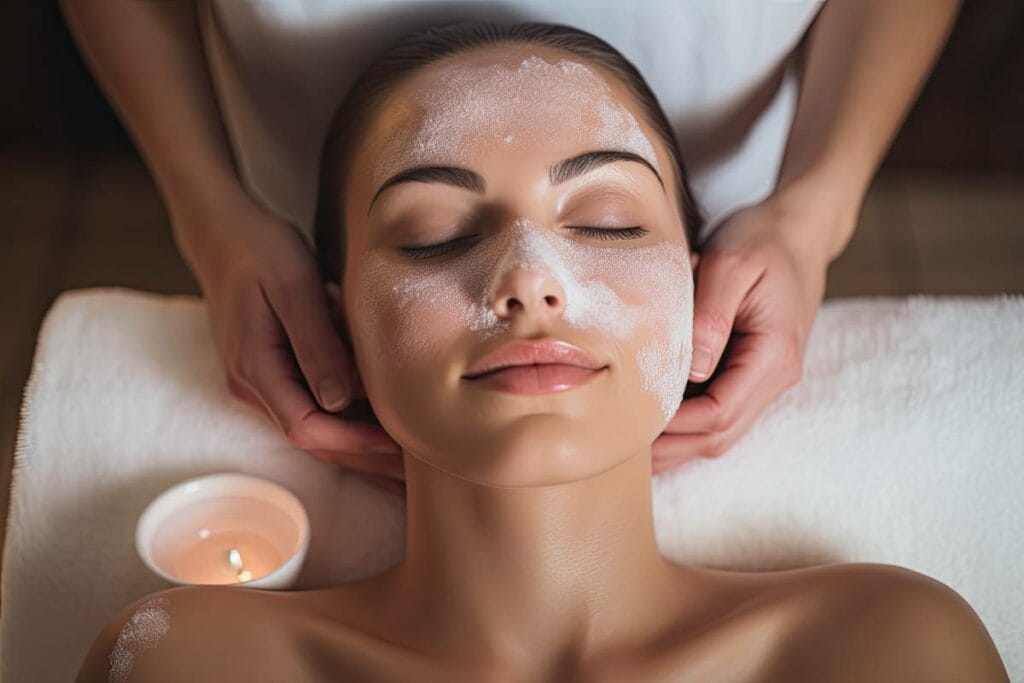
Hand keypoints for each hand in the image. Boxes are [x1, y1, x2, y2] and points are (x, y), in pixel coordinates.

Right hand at [170, 190, 404, 495]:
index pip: (306, 427)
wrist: (222, 230)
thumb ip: (316, 342)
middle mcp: (252, 385)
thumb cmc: (258, 250)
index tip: (398, 446)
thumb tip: (341, 399)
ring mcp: (260, 380)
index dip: (354, 442)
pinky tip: (382, 427)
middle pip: (313, 438)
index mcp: (253, 367)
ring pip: (314, 426)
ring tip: (406, 464)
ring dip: (358, 446)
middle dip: (363, 460)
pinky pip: (312, 405)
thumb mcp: (293, 286)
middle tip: (411, 478)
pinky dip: (347, 419)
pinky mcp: (273, 370)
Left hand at [652, 196, 832, 472]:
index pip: (719, 412)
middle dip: (670, 447)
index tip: (630, 418)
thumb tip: (692, 368)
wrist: (798, 229)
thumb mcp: (732, 263)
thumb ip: (710, 315)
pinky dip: (686, 422)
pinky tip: (651, 418)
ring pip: (720, 431)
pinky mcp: (751, 372)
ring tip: (629, 446)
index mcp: (774, 355)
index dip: (673, 424)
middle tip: (618, 447)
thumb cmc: (763, 240)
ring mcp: (765, 379)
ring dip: (676, 442)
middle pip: (719, 435)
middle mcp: (775, 377)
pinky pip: (718, 410)